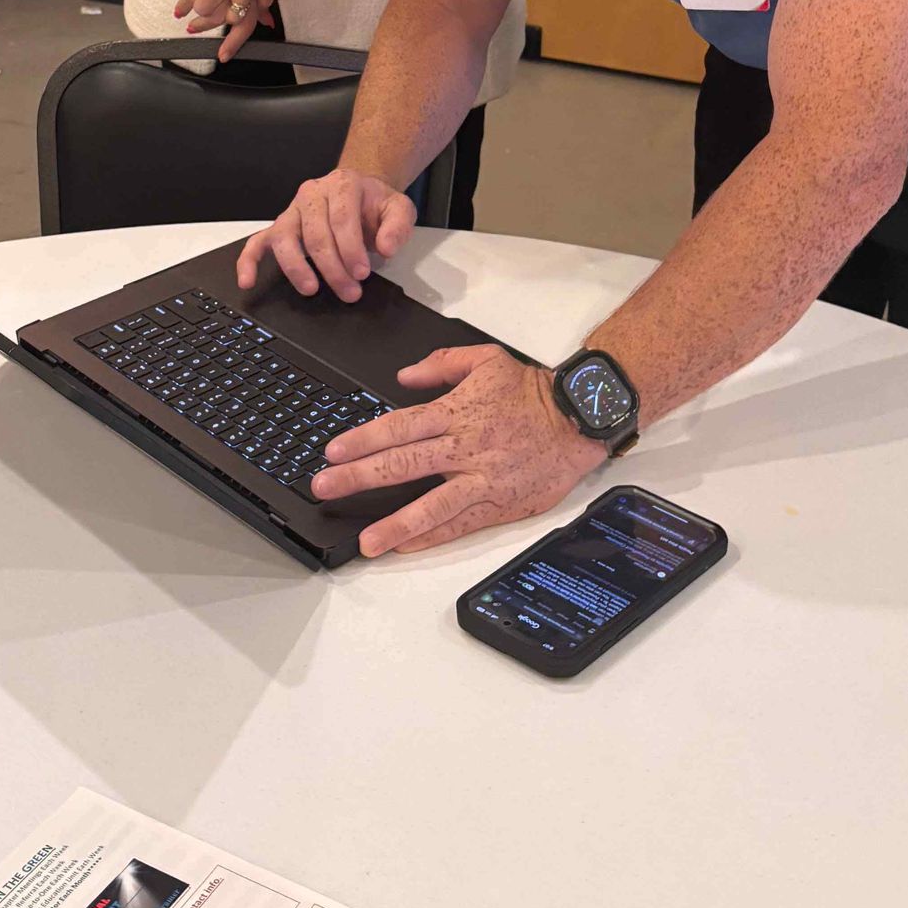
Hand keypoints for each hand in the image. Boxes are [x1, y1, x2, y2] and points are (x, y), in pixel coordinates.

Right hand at [236, 169, 416, 301]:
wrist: (360, 192)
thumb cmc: (374, 203)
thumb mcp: (398, 208)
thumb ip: (398, 225)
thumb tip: (386, 247)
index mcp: (342, 185)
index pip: (342, 219)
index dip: (350, 249)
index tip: (361, 273)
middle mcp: (312, 194)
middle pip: (316, 234)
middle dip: (332, 268)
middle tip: (349, 291)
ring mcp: (292, 210)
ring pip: (285, 238)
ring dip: (297, 267)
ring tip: (311, 288)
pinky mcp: (280, 227)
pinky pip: (257, 242)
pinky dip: (248, 261)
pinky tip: (247, 280)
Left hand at [310, 345, 597, 556]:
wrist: (581, 419)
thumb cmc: (533, 391)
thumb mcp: (487, 360)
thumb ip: (441, 363)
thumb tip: (404, 374)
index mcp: (457, 411)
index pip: (399, 427)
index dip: (363, 440)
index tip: (333, 452)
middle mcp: (465, 447)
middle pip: (404, 465)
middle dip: (360, 479)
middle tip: (326, 489)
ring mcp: (482, 479)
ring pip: (432, 505)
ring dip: (396, 525)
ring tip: (367, 542)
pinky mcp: (499, 503)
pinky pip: (461, 524)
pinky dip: (433, 537)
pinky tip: (407, 547)